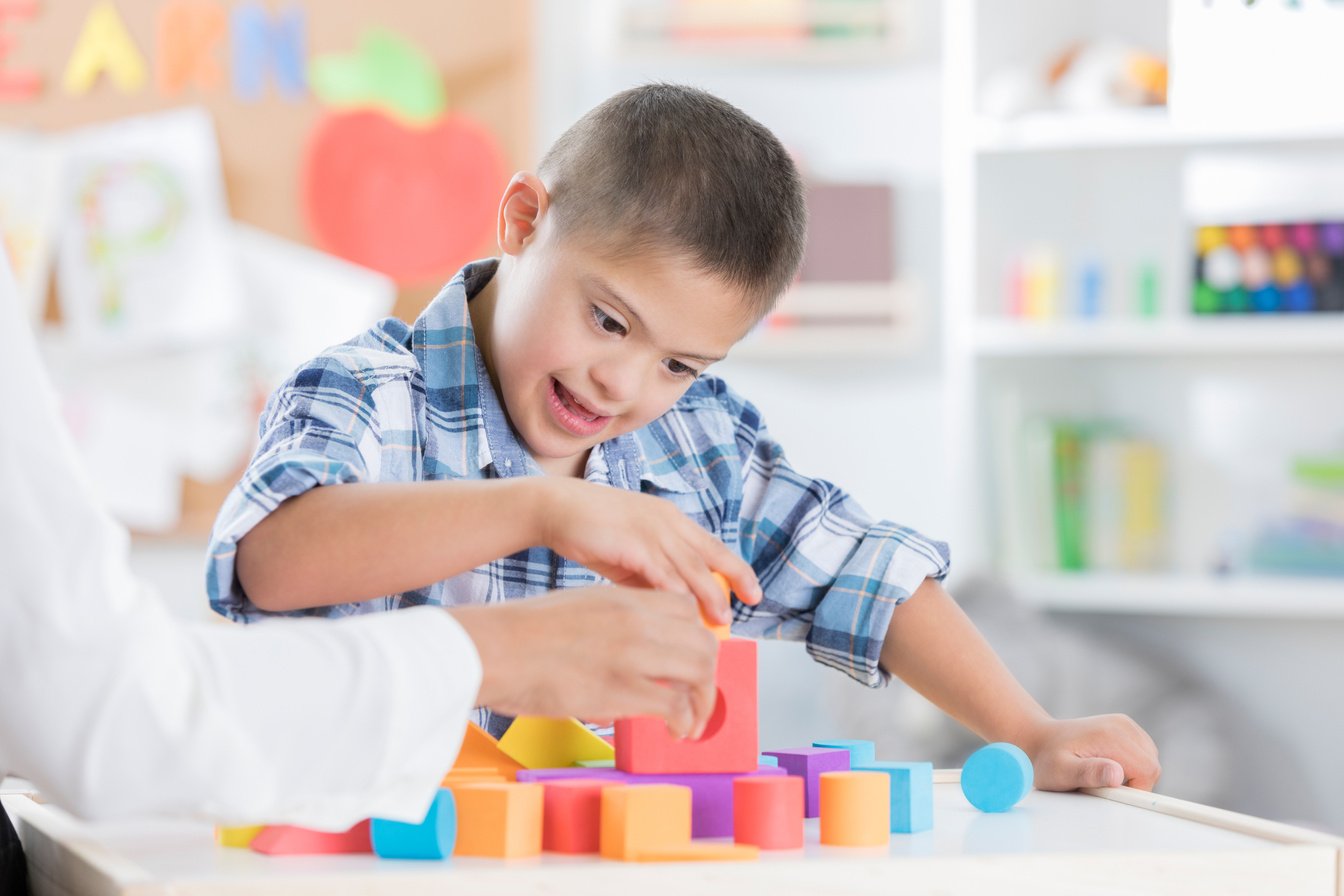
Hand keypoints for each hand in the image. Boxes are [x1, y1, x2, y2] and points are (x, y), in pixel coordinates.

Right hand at [447, 585, 719, 738]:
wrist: (492, 648)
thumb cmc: (521, 635)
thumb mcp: (578, 609)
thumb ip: (612, 623)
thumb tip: (629, 651)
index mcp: (623, 599)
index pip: (686, 608)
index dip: (696, 635)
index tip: (691, 659)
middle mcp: (636, 620)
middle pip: (702, 641)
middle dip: (708, 674)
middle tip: (699, 697)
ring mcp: (632, 653)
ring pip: (700, 670)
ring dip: (703, 701)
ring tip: (692, 722)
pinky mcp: (622, 688)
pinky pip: (675, 705)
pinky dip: (684, 721)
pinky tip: (675, 731)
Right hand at [534, 478, 760, 623]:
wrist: (555, 508)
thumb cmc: (593, 531)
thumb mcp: (632, 553)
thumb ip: (653, 575)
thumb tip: (674, 606)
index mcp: (671, 521)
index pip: (713, 547)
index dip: (736, 570)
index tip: (753, 592)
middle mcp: (668, 522)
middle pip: (712, 556)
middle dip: (734, 581)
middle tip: (747, 606)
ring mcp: (652, 531)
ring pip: (691, 568)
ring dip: (708, 596)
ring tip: (720, 620)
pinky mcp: (633, 543)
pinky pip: (661, 573)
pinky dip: (676, 595)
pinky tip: (683, 615)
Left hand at [1023, 714, 1161, 791]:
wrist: (1040, 739)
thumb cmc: (1047, 758)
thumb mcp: (1061, 771)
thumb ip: (1089, 773)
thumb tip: (1117, 775)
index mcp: (1111, 735)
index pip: (1147, 770)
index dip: (1135, 789)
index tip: (1111, 793)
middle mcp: (1122, 725)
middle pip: (1151, 766)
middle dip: (1133, 783)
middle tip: (1102, 786)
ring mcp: (1125, 725)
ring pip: (1149, 761)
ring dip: (1132, 775)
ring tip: (1101, 775)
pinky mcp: (1125, 729)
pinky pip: (1142, 755)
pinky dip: (1131, 766)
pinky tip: (1107, 766)